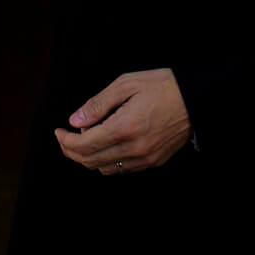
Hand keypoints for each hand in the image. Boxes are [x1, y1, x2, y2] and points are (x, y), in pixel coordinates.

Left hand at [54, 69, 191, 175]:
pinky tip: (106, 146)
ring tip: (85, 140)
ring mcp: (145, 158)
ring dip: (88, 158)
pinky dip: (107, 161)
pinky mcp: (154, 162)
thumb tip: (74, 121)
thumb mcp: (126, 84)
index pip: (83, 145)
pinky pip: (122, 169)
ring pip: (105, 169)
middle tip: (65, 137)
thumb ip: (98, 104)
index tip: (59, 131)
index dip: (65, 140)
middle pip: (90, 161)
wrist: (196, 98)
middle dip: (71, 151)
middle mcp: (133, 148)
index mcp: (123, 127)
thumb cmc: (161, 86)